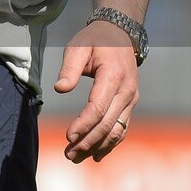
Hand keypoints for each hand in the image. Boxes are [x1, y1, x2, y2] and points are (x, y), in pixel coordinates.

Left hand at [54, 21, 138, 162]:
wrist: (120, 33)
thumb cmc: (95, 40)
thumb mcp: (78, 47)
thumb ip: (69, 68)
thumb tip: (59, 89)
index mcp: (113, 77)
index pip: (98, 107)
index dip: (83, 124)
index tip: (68, 136)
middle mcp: (127, 92)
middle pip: (107, 124)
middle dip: (88, 141)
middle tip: (69, 154)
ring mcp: (131, 99)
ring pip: (116, 130)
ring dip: (98, 146)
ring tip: (77, 156)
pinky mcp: (130, 103)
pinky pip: (121, 127)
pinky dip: (109, 142)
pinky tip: (96, 153)